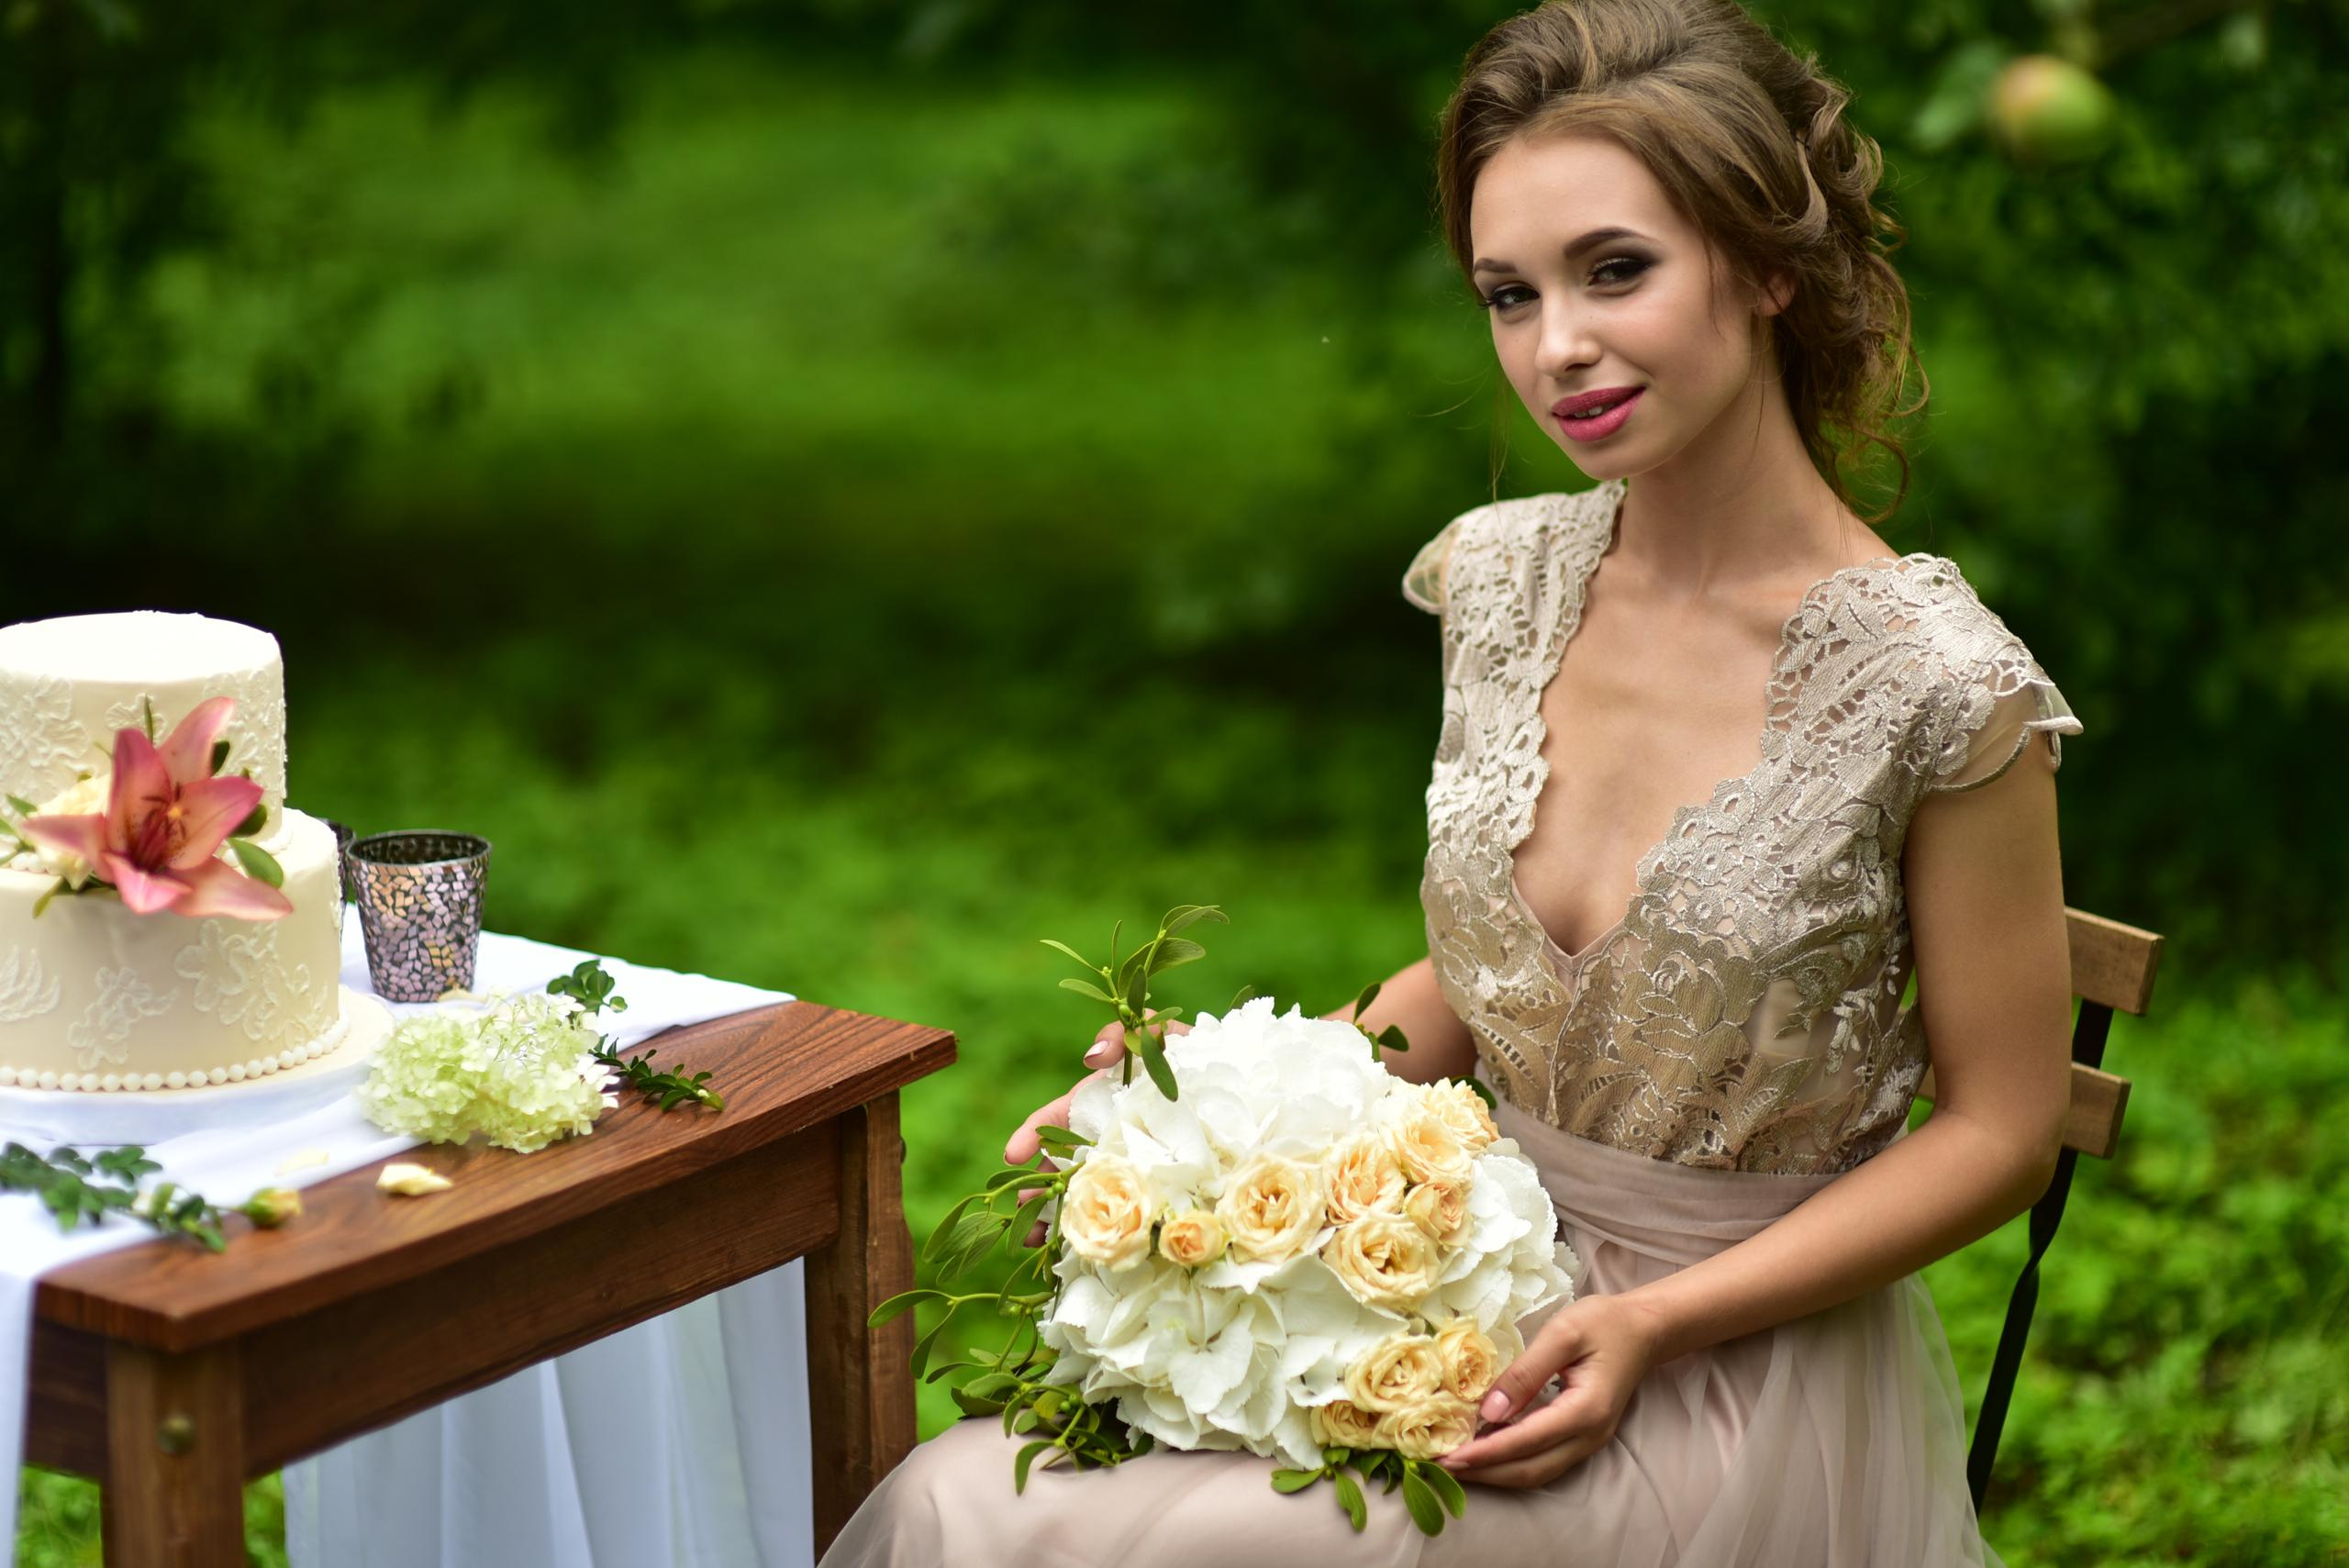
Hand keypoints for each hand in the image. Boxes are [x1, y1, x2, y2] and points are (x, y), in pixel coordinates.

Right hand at [1004, 1009, 1189, 1246]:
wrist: (1232, 1082)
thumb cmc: (1187, 1056)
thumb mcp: (1156, 1036)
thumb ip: (1125, 1035)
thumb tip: (1092, 1058)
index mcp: (1101, 1104)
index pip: (1056, 1119)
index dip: (1033, 1134)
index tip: (1013, 1154)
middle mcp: (1107, 1138)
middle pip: (1062, 1166)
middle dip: (1038, 1189)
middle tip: (1023, 1212)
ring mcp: (1128, 1165)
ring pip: (1085, 1193)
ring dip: (1058, 1216)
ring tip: (1039, 1239)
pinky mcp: (1153, 1187)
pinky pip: (1123, 1211)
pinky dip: (1101, 1231)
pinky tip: (1085, 1250)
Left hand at [1435, 1295, 1665, 1488]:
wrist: (1643, 1329)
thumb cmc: (1603, 1323)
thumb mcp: (1562, 1334)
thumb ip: (1526, 1373)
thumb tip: (1489, 1411)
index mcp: (1586, 1410)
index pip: (1526, 1441)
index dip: (1486, 1452)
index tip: (1449, 1456)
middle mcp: (1589, 1436)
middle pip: (1530, 1470)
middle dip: (1485, 1473)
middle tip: (1441, 1466)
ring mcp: (1590, 1442)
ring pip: (1537, 1473)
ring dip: (1496, 1473)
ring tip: (1458, 1465)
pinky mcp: (1584, 1438)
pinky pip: (1545, 1462)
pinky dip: (1513, 1463)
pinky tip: (1488, 1452)